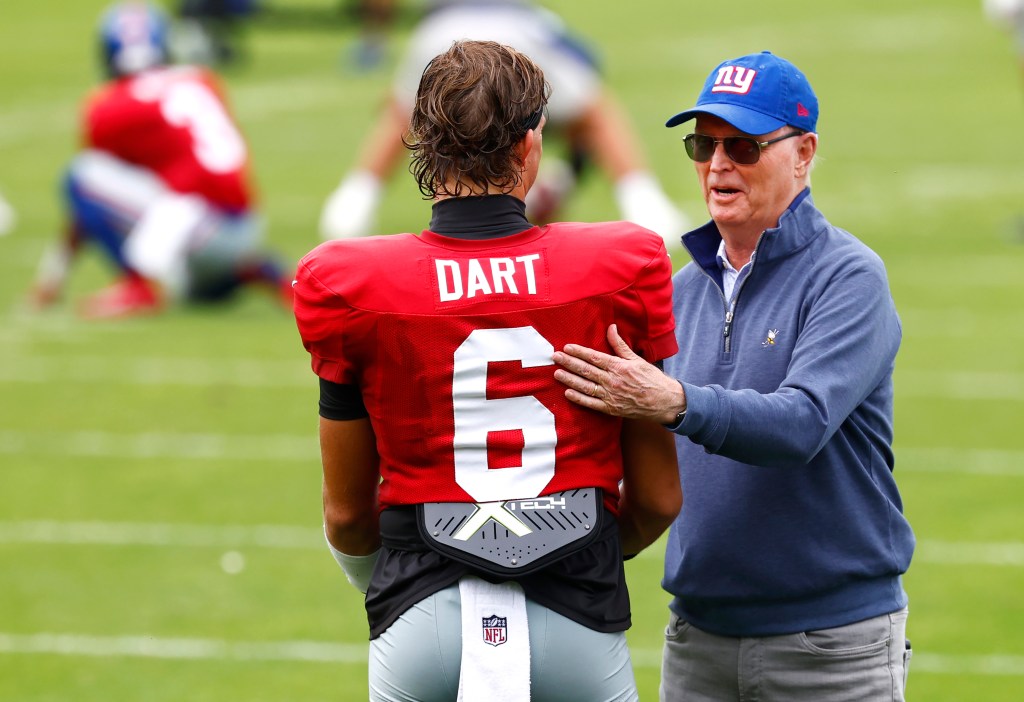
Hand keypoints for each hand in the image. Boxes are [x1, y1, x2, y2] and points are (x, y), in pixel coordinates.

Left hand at [552, 324, 684, 423]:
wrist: (663, 401)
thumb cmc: (651, 378)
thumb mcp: (636, 359)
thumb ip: (620, 344)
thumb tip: (611, 328)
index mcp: (618, 366)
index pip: (594, 357)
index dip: (579, 352)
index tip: (566, 347)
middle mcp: (612, 381)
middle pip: (586, 370)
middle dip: (569, 363)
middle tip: (555, 357)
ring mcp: (610, 395)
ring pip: (585, 386)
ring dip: (570, 379)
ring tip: (557, 373)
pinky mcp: (611, 409)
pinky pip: (592, 403)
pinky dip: (579, 399)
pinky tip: (568, 393)